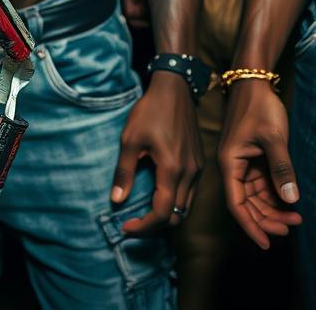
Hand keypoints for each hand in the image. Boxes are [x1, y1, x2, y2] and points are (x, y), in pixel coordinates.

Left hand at [111, 72, 202, 232]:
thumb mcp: (130, 139)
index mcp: (172, 169)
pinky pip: (190, 193)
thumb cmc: (150, 111)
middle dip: (155, 225)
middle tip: (134, 222)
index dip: (144, 226)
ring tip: (144, 212)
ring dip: (167, 215)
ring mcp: (197, 169)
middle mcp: (190, 173)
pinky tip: (158, 194)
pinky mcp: (199, 163)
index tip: (126, 227)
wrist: (174, 89)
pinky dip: (175, 202)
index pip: (163, 213)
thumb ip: (124, 171)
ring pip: (186, 207)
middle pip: (177, 216)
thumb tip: (116, 200)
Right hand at [218, 79, 302, 248]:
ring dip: (273, 209)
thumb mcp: (273, 137)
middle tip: (293, 226)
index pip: (237, 204)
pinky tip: (290, 200)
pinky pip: (262, 184)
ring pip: (256, 196)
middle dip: (268, 219)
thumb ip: (282, 169)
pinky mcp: (253, 158)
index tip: (268, 244)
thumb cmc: (259, 107)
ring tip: (296, 217)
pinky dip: (275, 195)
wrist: (254, 81)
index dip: (251, 226)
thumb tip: (291, 199)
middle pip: (247, 204)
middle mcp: (233, 167)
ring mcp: (243, 163)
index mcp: (230, 164)